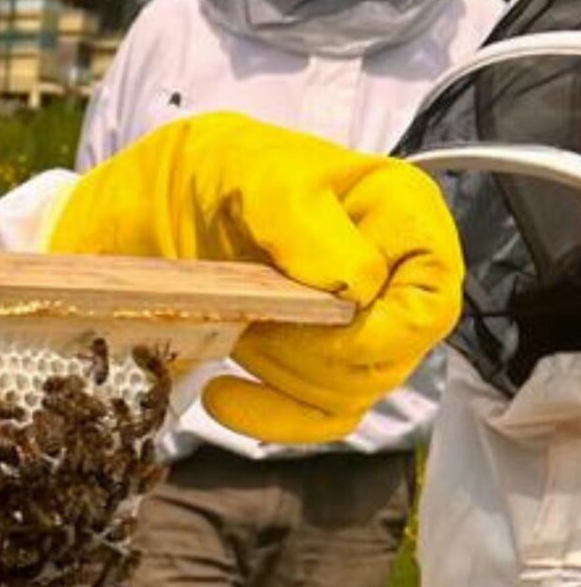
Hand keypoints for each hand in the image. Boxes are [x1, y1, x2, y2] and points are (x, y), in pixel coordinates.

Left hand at [50, 113, 462, 442]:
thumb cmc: (215, 168)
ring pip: (352, 391)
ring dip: (281, 374)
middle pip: (389, 357)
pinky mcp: (315, 364)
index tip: (318, 317)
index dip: (380, 327)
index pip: (430, 298)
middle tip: (250, 312)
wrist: (155, 197)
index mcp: (399, 213)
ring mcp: (356, 325)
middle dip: (310, 348)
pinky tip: (222, 394)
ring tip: (234, 326)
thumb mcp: (249, 169)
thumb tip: (352, 283)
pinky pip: (317, 418)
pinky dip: (270, 417)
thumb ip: (300, 218)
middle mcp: (392, 273)